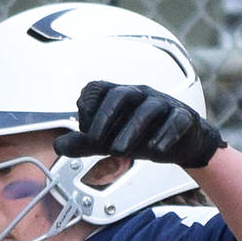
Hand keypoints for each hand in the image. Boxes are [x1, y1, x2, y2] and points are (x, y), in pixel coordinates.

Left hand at [57, 80, 226, 168]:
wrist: (180, 143)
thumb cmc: (141, 136)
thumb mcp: (109, 141)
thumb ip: (84, 144)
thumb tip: (58, 146)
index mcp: (118, 96)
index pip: (97, 88)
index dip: (87, 108)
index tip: (83, 132)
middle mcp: (140, 95)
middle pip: (121, 94)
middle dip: (106, 117)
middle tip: (95, 142)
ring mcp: (163, 104)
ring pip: (149, 108)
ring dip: (132, 129)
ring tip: (118, 152)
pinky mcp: (184, 117)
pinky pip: (176, 119)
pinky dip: (166, 134)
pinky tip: (155, 150)